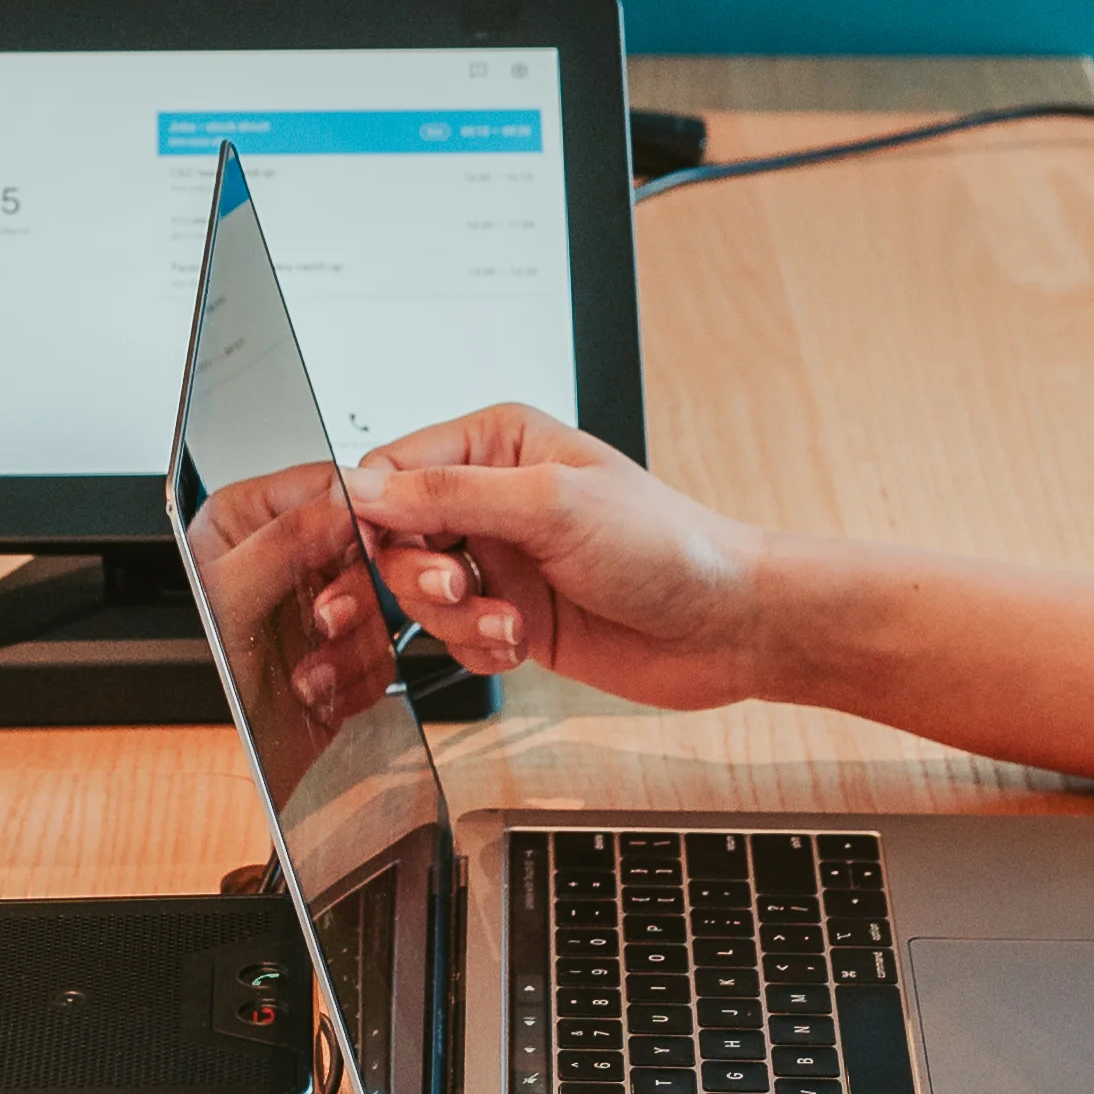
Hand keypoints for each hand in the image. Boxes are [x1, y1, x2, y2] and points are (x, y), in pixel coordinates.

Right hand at [338, 404, 778, 712]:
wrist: (726, 626)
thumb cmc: (667, 546)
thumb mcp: (552, 505)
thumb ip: (451, 494)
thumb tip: (367, 489)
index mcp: (498, 446)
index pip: (393, 467)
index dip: (371, 511)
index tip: (370, 547)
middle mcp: (492, 499)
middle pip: (394, 537)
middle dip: (416, 573)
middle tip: (455, 587)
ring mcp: (501, 561)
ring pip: (419, 595)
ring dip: (455, 619)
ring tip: (507, 621)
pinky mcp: (511, 615)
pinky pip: (453, 638)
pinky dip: (478, 648)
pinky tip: (521, 643)